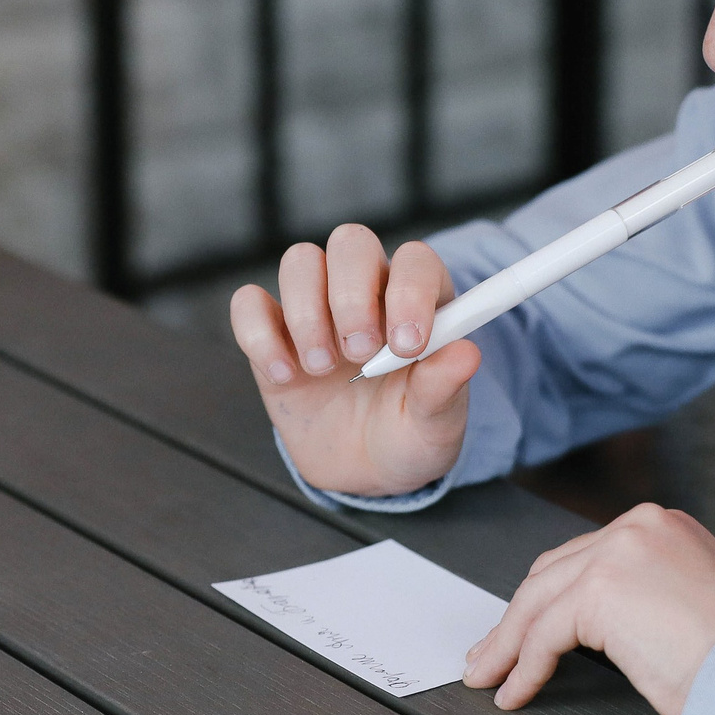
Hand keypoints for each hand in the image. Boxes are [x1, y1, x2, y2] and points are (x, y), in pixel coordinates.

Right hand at [229, 226, 479, 496]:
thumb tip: (466, 354)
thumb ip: (445, 388)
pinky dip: (260, 336)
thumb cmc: (409, 434)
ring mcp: (316, 306)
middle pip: (351, 242)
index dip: (409, 291)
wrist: (364, 471)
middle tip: (358, 352)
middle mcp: (367, 290)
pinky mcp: (272, 332)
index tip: (406, 346)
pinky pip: (249, 304)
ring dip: (307, 313)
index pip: (414, 262)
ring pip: (300, 262)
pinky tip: (285, 376)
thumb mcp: (437, 424)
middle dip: (351, 295)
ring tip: (321, 368)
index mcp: (418, 300)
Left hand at [464, 503, 714, 714]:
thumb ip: (645, 596)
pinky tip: (515, 693)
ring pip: (539, 601)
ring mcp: (618, 552)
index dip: (548, 598)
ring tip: (489, 677)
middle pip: (554, 574)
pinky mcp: (600, 589)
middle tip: (492, 655)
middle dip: (517, 618)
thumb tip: (595, 626)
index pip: (586, 558)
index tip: (523, 630)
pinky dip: (524, 666)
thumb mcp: (691, 606)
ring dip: (508, 644)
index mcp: (663, 525)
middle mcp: (639, 525)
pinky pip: (543, 633)